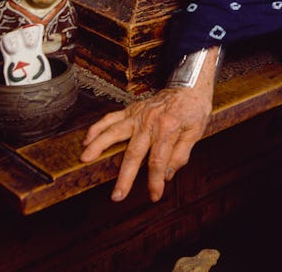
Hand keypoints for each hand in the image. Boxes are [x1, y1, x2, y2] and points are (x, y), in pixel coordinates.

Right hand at [80, 86, 211, 201]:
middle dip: (125, 177)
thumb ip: (181, 154)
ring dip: (99, 145)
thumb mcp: (196, 131)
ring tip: (85, 159)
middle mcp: (150, 121)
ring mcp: (138, 114)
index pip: (158, 161)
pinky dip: (98, 127)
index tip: (154, 195)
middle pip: (134, 152)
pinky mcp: (131, 109)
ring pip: (114, 131)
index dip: (155, 181)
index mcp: (168, 128)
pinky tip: (87, 139)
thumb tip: (166, 175)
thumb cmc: (194, 109)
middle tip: (117, 196)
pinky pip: (111, 117)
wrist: (190, 84)